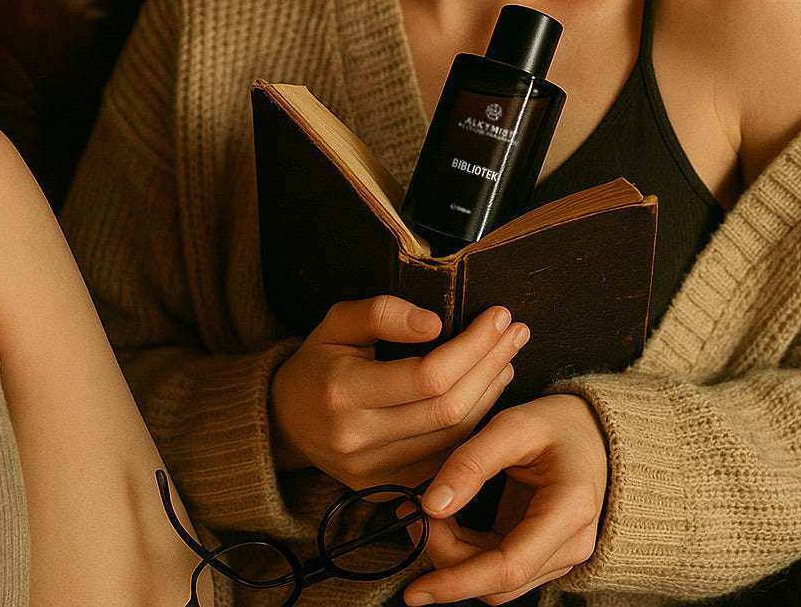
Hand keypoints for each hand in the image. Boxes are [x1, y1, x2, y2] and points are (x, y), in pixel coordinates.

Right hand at [269, 295, 529, 496]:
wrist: (284, 421)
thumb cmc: (318, 361)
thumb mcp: (337, 321)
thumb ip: (382, 313)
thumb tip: (435, 323)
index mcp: (343, 392)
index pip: (427, 376)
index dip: (471, 347)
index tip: (497, 316)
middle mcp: (359, 438)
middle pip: (448, 408)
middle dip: (490, 365)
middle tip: (516, 330)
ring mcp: (374, 470)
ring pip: (454, 436)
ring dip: (491, 393)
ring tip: (508, 355)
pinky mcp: (387, 487)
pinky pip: (445, 457)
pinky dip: (474, 423)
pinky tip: (490, 389)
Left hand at [396, 393, 608, 604]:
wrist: (593, 430)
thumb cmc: (558, 423)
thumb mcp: (514, 426)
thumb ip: (472, 462)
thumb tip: (431, 506)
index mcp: (569, 509)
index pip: (509, 567)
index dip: (457, 582)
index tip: (416, 587)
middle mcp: (571, 543)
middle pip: (497, 580)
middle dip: (447, 559)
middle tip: (411, 514)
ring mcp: (560, 553)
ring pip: (495, 580)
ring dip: (454, 558)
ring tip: (421, 514)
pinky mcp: (544, 553)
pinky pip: (499, 566)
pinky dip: (467, 552)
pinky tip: (444, 522)